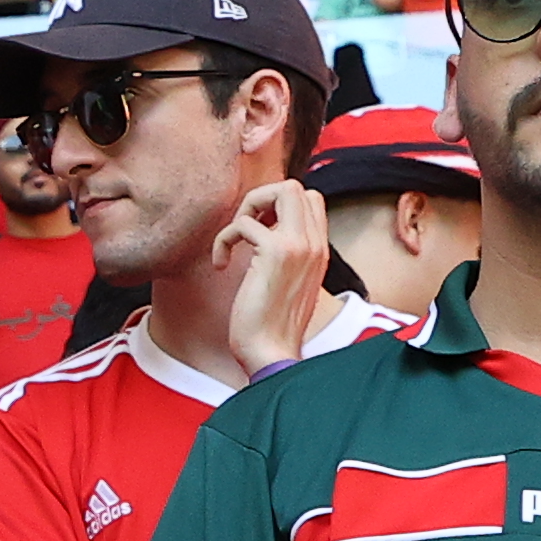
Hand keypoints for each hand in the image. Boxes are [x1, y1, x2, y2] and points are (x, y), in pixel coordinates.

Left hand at [216, 179, 330, 372]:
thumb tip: (261, 230)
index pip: (310, 198)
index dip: (276, 205)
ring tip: (233, 242)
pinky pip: (243, 222)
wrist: (270, 354)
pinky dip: (223, 239)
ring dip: (245, 210)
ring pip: (279, 190)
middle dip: (259, 198)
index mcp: (319, 250)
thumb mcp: (287, 282)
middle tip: (243, 231)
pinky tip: (221, 264)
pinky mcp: (276, 253)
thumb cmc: (270, 325)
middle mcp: (314, 243)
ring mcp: (298, 245)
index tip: (256, 232)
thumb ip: (285, 254)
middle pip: (294, 186)